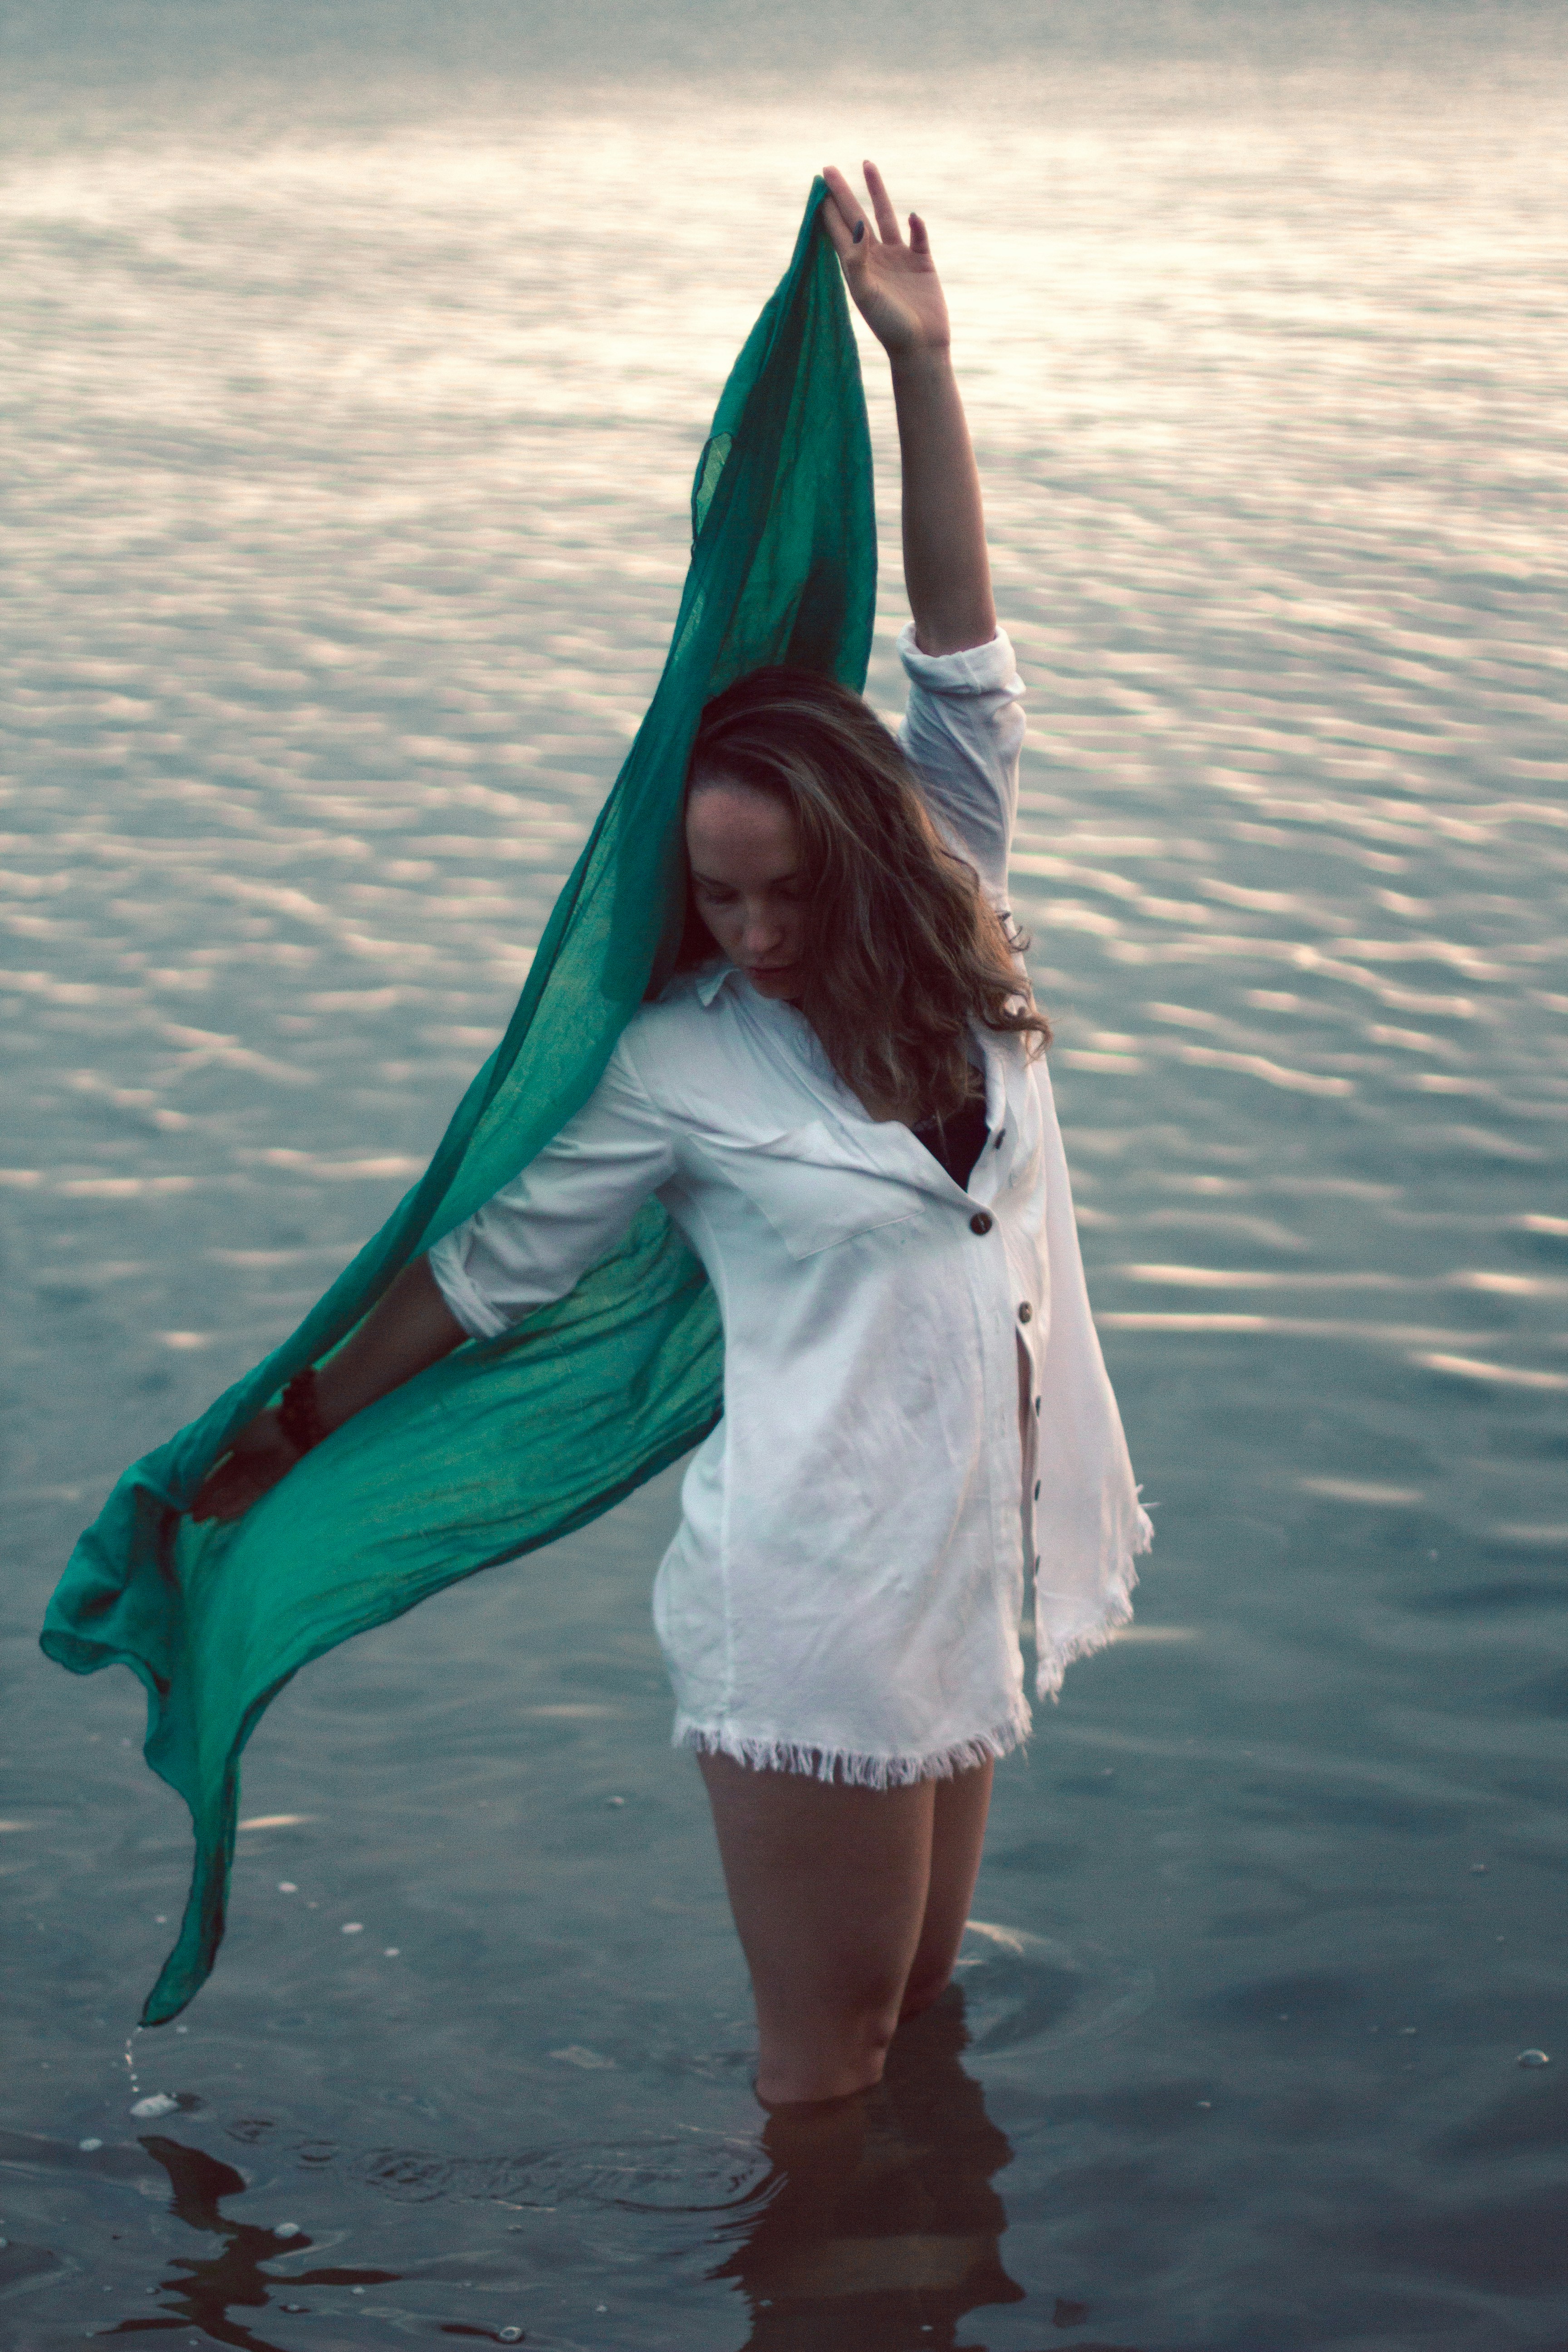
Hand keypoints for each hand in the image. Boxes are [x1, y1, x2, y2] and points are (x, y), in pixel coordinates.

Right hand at [189, 1409, 299, 1523]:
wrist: (293, 1427)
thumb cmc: (257, 1426)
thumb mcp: (225, 1436)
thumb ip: (207, 1455)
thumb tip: (185, 1475)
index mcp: (232, 1445)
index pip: (212, 1469)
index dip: (198, 1485)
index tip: (183, 1499)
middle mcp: (245, 1460)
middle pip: (221, 1485)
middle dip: (205, 1500)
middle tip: (188, 1515)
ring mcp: (258, 1472)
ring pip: (233, 1494)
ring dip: (216, 1506)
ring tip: (199, 1519)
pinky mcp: (271, 1483)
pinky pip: (250, 1498)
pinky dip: (235, 1507)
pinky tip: (220, 1516)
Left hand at [821, 162, 950, 361]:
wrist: (921, 347)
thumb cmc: (889, 325)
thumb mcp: (866, 293)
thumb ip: (857, 259)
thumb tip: (856, 224)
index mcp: (856, 267)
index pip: (837, 230)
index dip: (826, 208)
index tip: (816, 184)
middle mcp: (874, 258)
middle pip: (855, 216)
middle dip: (842, 192)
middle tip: (828, 168)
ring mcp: (898, 259)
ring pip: (885, 217)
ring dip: (876, 192)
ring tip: (867, 165)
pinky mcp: (922, 263)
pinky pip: (918, 236)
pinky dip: (916, 225)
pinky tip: (912, 216)